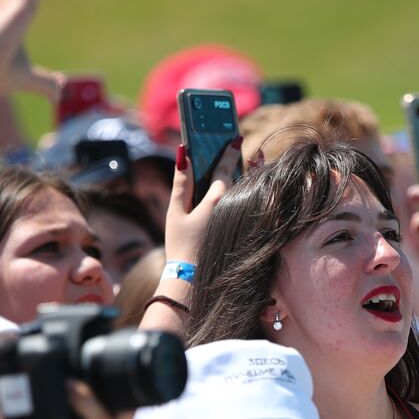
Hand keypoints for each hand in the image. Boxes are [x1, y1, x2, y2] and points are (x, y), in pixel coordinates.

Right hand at [163, 139, 241, 264]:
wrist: (192, 280)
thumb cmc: (180, 246)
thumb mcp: (175, 213)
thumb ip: (181, 183)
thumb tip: (183, 155)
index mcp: (217, 200)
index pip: (225, 169)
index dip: (229, 152)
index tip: (236, 138)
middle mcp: (233, 208)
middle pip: (235, 180)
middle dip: (235, 165)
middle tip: (235, 148)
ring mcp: (239, 220)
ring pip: (241, 195)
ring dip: (238, 182)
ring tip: (234, 169)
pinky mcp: (241, 231)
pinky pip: (243, 208)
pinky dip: (240, 199)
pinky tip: (233, 196)